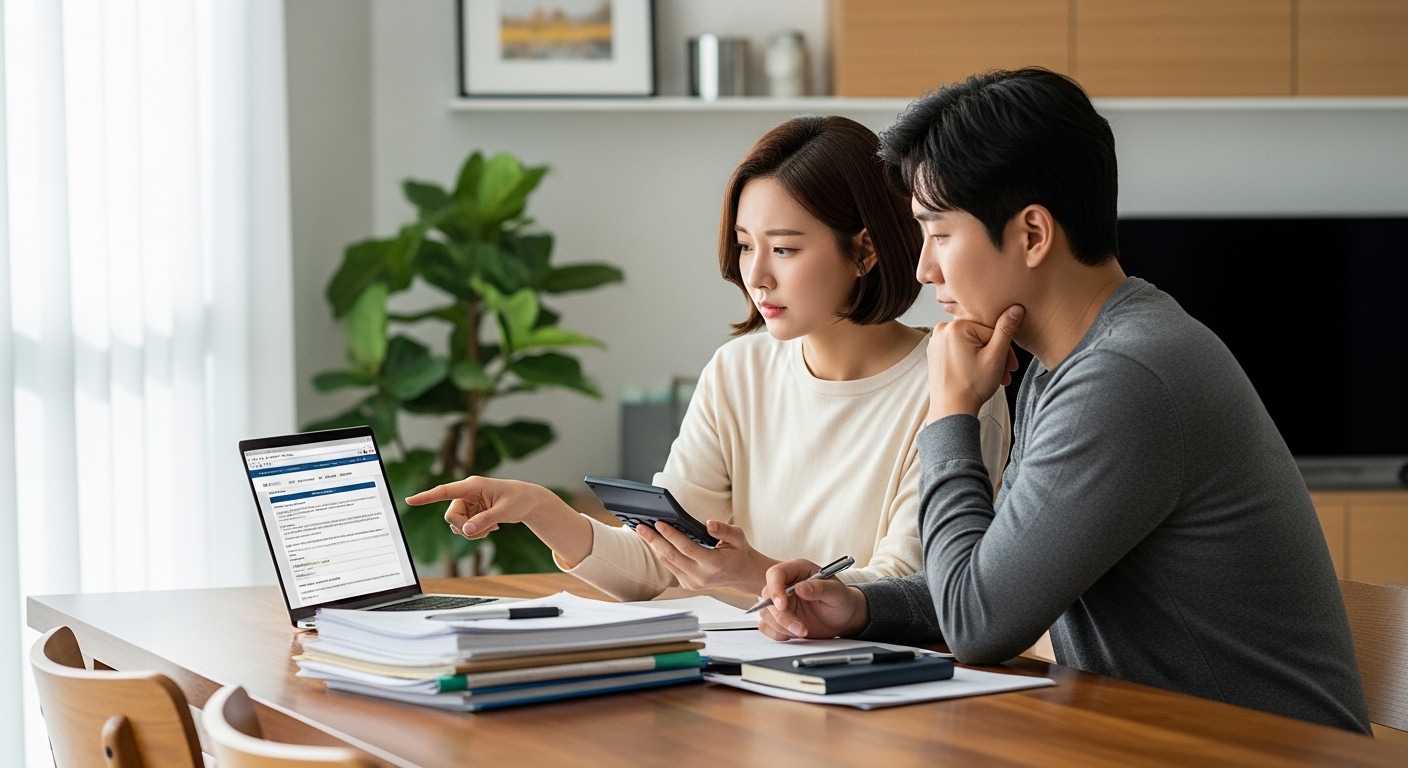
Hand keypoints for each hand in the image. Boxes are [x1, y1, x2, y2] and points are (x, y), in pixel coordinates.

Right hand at [406, 476, 563, 539]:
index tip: (410, 500)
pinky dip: (475, 532)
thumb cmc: (518, 499)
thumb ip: (485, 520)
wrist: (527, 501)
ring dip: (471, 531)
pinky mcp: (471, 512)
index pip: (444, 491)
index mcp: (472, 485)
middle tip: (485, 530)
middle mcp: (466, 493)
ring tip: (491, 527)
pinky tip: (491, 527)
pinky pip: (464, 528)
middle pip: (450, 516)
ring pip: (456, 525)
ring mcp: (468, 503)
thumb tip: (467, 530)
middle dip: (464, 527)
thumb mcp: (504, 511)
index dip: (427, 497)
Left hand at [635, 519, 779, 592]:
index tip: (659, 523)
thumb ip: (724, 530)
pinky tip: (655, 541)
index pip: (687, 548)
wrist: (742, 574)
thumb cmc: (739, 552)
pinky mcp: (688, 584)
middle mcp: (701, 576)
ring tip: (643, 531)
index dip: (672, 535)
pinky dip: (662, 553)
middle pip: (672, 556)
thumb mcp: (738, 536)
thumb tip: (708, 524)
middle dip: (654, 540)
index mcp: (713, 564)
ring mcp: (693, 583)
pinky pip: (671, 567)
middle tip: (641, 526)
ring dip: (654, 546)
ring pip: (668, 562)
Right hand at [757, 558, 869, 640]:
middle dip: (782, 616)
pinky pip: (766, 626)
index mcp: (798, 570)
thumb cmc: (841, 600)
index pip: (776, 573)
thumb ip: (820, 588)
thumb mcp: (837, 592)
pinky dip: (777, 633)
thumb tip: (800, 588)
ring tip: (803, 631)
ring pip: (766, 613)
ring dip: (781, 626)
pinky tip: (793, 634)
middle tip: (800, 628)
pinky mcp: (778, 618)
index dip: (775, 589)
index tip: (783, 606)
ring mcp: (780, 602)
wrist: (843, 618)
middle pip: (768, 596)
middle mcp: (785, 584)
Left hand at [927, 304, 1023, 421]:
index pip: (991, 331)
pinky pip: (959, 350)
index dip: (1005, 349)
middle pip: (980, 337)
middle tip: (1007, 373)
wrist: (951, 410)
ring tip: (996, 377)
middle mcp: (942, 329)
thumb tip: (1016, 307)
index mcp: (955, 326)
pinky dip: (972, 360)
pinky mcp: (935, 352)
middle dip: (996, 355)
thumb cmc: (972, 386)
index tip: (1012, 366)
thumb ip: (1006, 330)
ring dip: (986, 359)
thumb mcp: (995, 356)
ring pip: (971, 344)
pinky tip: (980, 373)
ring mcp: (935, 341)